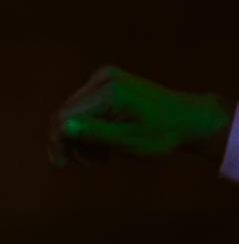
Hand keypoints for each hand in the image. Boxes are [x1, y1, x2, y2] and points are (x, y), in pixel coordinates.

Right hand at [49, 66, 232, 166]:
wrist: (186, 118)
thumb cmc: (160, 133)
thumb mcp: (127, 140)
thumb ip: (94, 133)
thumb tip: (63, 128)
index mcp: (107, 91)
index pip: (64, 117)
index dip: (58, 142)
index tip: (61, 164)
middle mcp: (102, 79)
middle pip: (65, 114)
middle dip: (71, 141)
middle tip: (89, 161)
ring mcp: (104, 78)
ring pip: (73, 113)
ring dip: (80, 137)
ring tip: (100, 155)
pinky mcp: (106, 83)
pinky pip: (84, 108)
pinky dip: (88, 128)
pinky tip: (102, 141)